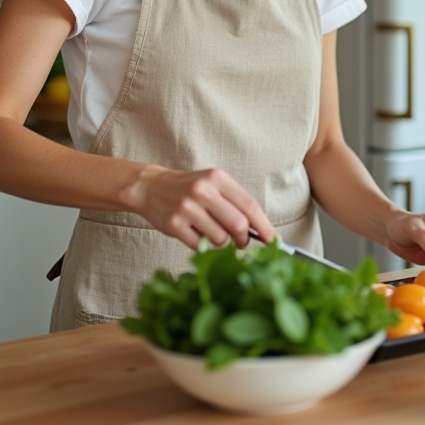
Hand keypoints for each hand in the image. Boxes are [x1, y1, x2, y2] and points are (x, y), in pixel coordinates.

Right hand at [120, 166, 276, 249]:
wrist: (151, 187)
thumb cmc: (189, 188)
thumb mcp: (213, 184)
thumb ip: (235, 202)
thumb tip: (260, 230)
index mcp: (217, 178)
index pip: (249, 205)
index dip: (264, 226)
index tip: (272, 240)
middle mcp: (203, 190)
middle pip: (238, 224)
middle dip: (244, 239)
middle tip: (242, 243)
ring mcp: (187, 207)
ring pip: (220, 238)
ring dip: (222, 243)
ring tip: (213, 233)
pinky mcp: (174, 224)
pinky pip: (200, 245)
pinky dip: (204, 246)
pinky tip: (197, 234)